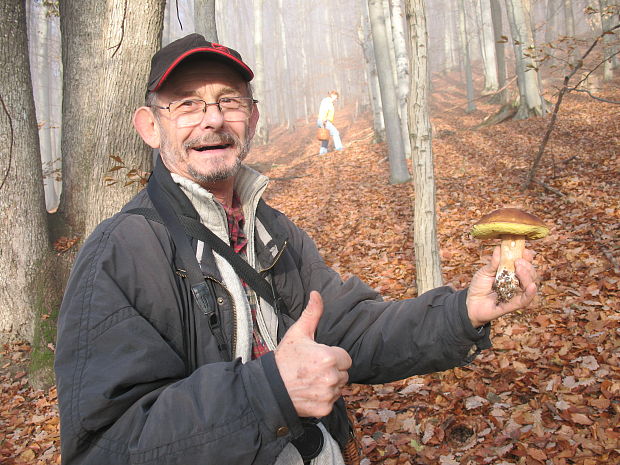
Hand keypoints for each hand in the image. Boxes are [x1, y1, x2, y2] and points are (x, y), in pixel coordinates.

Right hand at [274, 291, 351, 416]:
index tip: (319, 358)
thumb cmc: (284, 360)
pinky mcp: (324, 409)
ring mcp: (328, 395)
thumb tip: (316, 294)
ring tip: (310, 380)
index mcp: (328, 357)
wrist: (269, 388)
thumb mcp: (297, 334)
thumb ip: (312, 314)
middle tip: (313, 369)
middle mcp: (331, 377)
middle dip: (332, 371)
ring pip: (339, 388)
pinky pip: (333, 402)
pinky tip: (310, 392)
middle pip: (344, 373)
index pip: (346, 358)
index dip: (334, 357)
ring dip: (329, 385)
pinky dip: (324, 399)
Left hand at [466, 246, 537, 327]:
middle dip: (527, 266)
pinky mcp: (514, 305)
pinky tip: (531, 286)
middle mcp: (516, 283)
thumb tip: (499, 248)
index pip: (524, 264)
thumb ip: (493, 262)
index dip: (526, 257)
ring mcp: (516, 293)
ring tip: (519, 269)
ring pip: (529, 285)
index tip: (524, 251)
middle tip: (517, 261)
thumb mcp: (484, 272)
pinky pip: (525, 300)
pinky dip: (530, 293)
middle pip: (530, 273)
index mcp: (511, 273)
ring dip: (527, 276)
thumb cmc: (479, 286)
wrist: (470, 303)